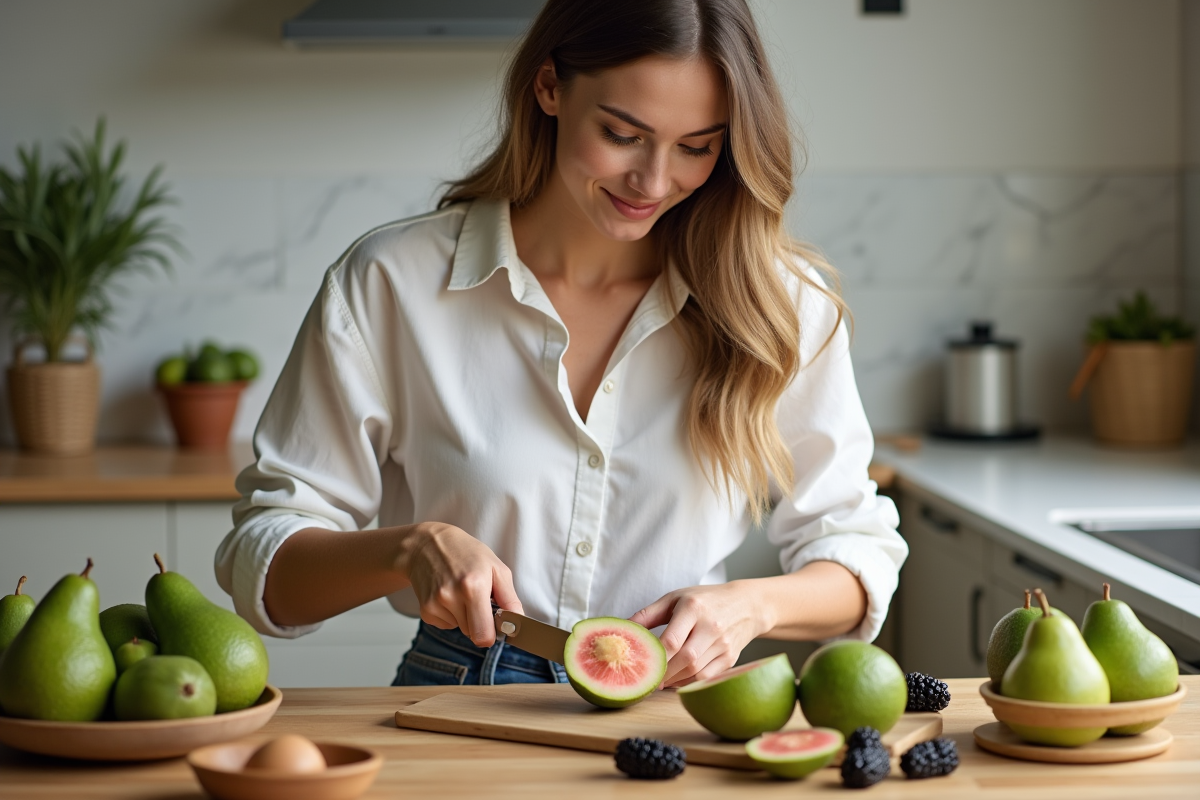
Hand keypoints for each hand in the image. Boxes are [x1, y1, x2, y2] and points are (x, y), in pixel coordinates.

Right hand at [400, 522, 522, 647]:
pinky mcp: (425, 610)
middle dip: (480, 622)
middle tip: (478, 599)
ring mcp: (435, 604)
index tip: (495, 623)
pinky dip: (450, 615)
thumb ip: (510, 599)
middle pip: (473, 634)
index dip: (492, 633)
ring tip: (460, 592)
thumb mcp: (496, 568)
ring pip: (460, 629)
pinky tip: (448, 595)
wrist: (427, 545)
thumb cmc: (466, 553)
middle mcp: (451, 597)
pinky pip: (446, 625)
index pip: (484, 636)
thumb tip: (517, 624)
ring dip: (465, 617)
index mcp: (473, 586)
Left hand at [629, 580, 774, 687]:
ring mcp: (723, 645)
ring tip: (660, 681)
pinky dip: (689, 683)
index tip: (641, 665)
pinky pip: (707, 678)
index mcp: (694, 608)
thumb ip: (648, 614)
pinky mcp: (731, 659)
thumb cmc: (705, 600)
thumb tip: (623, 630)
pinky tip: (677, 680)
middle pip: (685, 659)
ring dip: (675, 681)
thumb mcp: (675, 598)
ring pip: (696, 672)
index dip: (656, 657)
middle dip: (664, 673)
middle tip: (647, 679)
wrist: (747, 605)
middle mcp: (711, 627)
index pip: (672, 639)